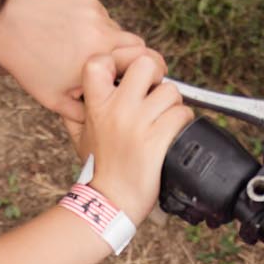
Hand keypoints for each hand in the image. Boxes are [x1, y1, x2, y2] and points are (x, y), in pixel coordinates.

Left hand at [0, 0, 164, 122]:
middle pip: (137, 44)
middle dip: (131, 57)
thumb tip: (108, 120)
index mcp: (98, 59)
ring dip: (109, 42)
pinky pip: (101, 15)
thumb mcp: (55, 100)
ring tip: (84, 51)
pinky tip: (73, 34)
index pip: (145, 60)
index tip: (144, 78)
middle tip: (117, 68)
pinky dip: (94, 26)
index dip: (148, 71)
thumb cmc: (30, 65)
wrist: (7, 25)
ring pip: (117, 30)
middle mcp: (101, 32)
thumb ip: (86, 113)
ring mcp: (94, 12)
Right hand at [77, 54, 192, 221]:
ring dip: (173, 105)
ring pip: (170, 91)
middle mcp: (116, 109)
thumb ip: (82, 109)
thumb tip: (86, 88)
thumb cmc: (99, 169)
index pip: (101, 61)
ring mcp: (137, 124)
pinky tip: (172, 134)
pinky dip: (182, 122)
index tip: (128, 74)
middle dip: (157, 77)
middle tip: (156, 94)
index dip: (120, 60)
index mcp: (96, 105)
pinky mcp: (157, 140)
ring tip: (164, 121)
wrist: (110, 203)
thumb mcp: (80, 135)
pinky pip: (181, 114)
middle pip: (146, 64)